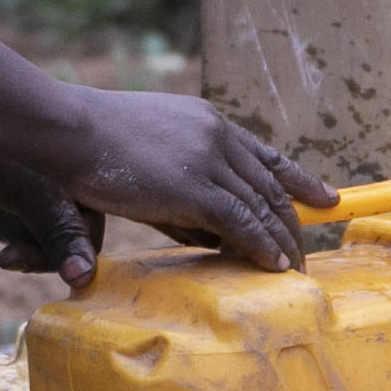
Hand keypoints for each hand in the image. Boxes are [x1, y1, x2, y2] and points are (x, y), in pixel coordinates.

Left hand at [0, 141, 96, 287]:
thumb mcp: (35, 199)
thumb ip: (63, 236)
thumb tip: (83, 278)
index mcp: (91, 180)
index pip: (88, 244)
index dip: (51, 256)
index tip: (12, 258)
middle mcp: (76, 184)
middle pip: (61, 245)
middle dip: (25, 240)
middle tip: (1, 247)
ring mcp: (48, 189)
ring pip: (34, 238)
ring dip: (8, 227)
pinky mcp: (22, 191)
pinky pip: (16, 227)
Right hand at [49, 92, 331, 275]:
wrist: (66, 128)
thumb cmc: (89, 141)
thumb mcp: (146, 152)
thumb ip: (179, 182)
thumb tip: (203, 226)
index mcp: (207, 121)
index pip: (265, 154)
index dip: (298, 178)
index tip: (324, 198)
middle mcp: (216, 137)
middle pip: (270, 185)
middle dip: (293, 220)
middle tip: (306, 250)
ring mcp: (208, 160)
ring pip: (262, 206)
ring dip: (281, 241)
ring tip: (294, 269)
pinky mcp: (194, 187)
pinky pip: (241, 222)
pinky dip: (260, 246)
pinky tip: (273, 265)